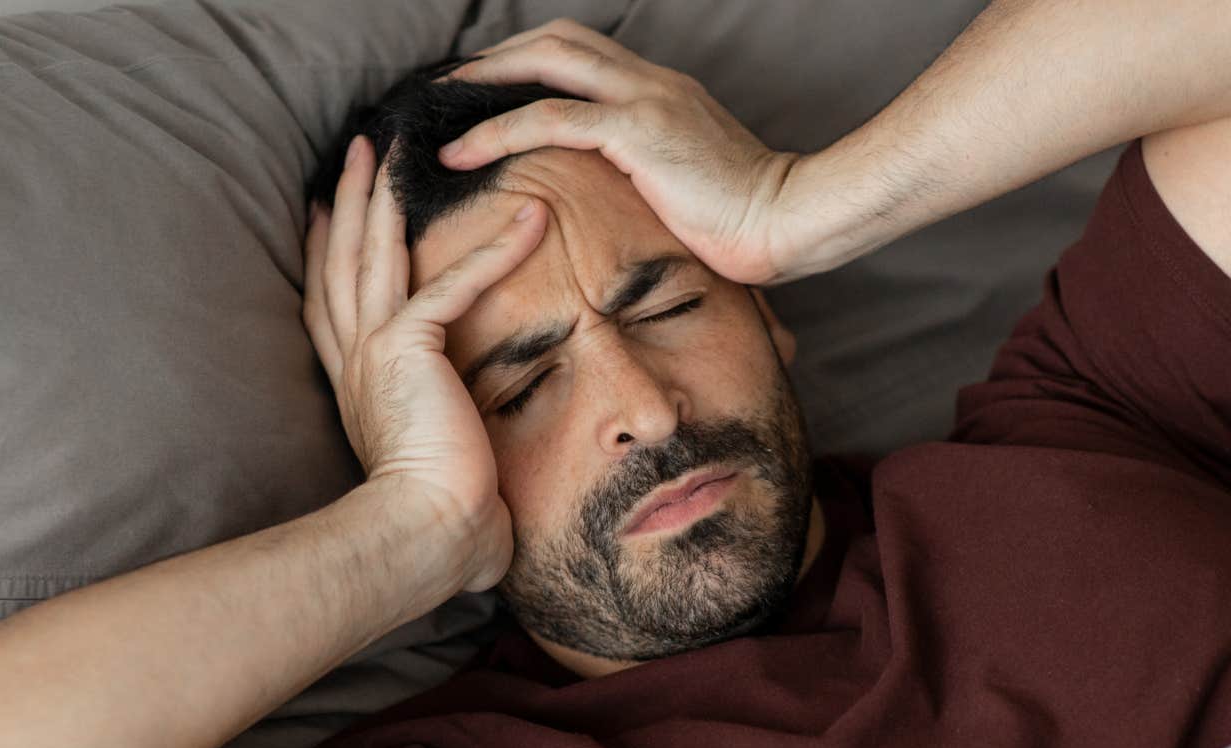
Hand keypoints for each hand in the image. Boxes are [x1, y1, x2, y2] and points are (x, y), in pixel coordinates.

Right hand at [302, 134, 547, 592]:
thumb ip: (454, 472)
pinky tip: (531, 218)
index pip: (333, 307)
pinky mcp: (409, 346)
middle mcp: (355, 362)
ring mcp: (375, 350)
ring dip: (385, 195)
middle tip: (356, 151)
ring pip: (375, 253)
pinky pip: (453, 281)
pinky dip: (494, 249)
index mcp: (356, 389)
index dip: (327, 255)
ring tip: (398, 147)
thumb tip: (490, 520)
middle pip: (342, 262)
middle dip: (347, 201)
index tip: (324, 215)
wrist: (418, 537)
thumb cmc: (438, 529)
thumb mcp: (442, 483)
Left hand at [437, 19, 810, 285]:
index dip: (528, 61)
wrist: (790, 222)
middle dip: (497, 58)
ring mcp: (646, 101)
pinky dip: (497, 131)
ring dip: (485, 83)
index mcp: (662, 94)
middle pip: (558, 40)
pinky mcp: (638, 132)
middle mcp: (651, 84)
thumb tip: (605, 201)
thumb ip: (645, 176)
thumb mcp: (683, 189)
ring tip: (440, 113)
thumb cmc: (745, 223)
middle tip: (449, 89)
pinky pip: (551, 119)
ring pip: (547, 63)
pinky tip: (460, 154)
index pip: (583, 54)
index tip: (485, 89)